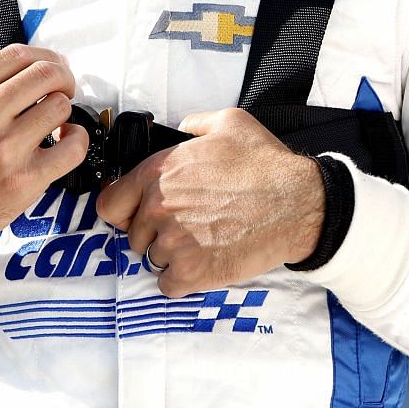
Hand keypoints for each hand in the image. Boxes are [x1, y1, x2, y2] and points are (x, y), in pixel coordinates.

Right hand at [0, 45, 90, 262]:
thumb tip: (13, 71)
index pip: (17, 55)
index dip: (45, 56)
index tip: (52, 66)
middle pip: (45, 75)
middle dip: (63, 77)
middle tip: (64, 88)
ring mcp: (4, 150)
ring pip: (60, 106)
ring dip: (66, 110)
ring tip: (57, 120)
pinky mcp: (22, 181)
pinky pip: (72, 149)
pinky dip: (78, 140)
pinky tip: (67, 142)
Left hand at [95, 108, 323, 296]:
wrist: (298, 204)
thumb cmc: (266, 166)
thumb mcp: (228, 123)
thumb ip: (194, 125)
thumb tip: (181, 129)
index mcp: (159, 172)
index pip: (110, 205)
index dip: (124, 212)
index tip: (138, 216)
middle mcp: (159, 207)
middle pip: (135, 236)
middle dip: (156, 234)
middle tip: (187, 228)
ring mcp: (174, 242)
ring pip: (153, 259)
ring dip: (173, 256)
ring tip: (204, 243)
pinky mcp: (193, 272)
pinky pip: (169, 284)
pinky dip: (184, 280)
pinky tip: (206, 262)